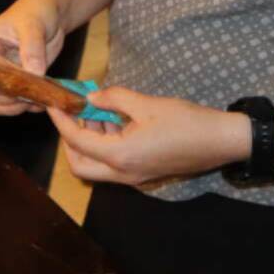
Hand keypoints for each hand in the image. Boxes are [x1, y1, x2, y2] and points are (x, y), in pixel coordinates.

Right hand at [0, 0, 65, 114]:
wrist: (52, 16)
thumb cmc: (35, 13)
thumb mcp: (32, 25)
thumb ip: (31, 48)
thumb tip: (33, 73)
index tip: (11, 86)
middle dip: (1, 98)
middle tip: (24, 96)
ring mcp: (2, 76)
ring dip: (12, 107)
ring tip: (33, 101)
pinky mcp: (17, 84)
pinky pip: (13, 104)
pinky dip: (25, 107)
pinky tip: (40, 102)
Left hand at [50, 88, 251, 187]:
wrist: (220, 142)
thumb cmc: (186, 122)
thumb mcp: (147, 104)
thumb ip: (115, 98)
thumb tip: (92, 97)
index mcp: (120, 156)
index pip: (77, 141)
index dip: (61, 120)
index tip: (54, 102)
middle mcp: (122, 173)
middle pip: (80, 164)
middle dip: (71, 138)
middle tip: (75, 112)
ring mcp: (133, 176)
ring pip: (96, 165)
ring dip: (90, 139)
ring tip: (99, 109)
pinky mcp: (143, 173)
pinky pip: (113, 163)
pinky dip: (106, 143)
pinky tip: (117, 119)